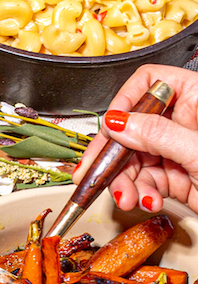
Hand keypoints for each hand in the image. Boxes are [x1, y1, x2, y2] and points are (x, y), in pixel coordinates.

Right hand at [76, 63, 197, 214]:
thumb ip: (158, 134)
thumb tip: (118, 121)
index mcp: (197, 98)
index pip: (149, 83)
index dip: (125, 103)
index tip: (112, 128)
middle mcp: (185, 121)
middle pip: (131, 126)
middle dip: (115, 155)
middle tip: (94, 173)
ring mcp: (178, 149)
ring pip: (132, 158)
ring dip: (124, 182)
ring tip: (129, 197)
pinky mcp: (176, 176)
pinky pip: (143, 180)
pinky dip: (138, 193)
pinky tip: (146, 201)